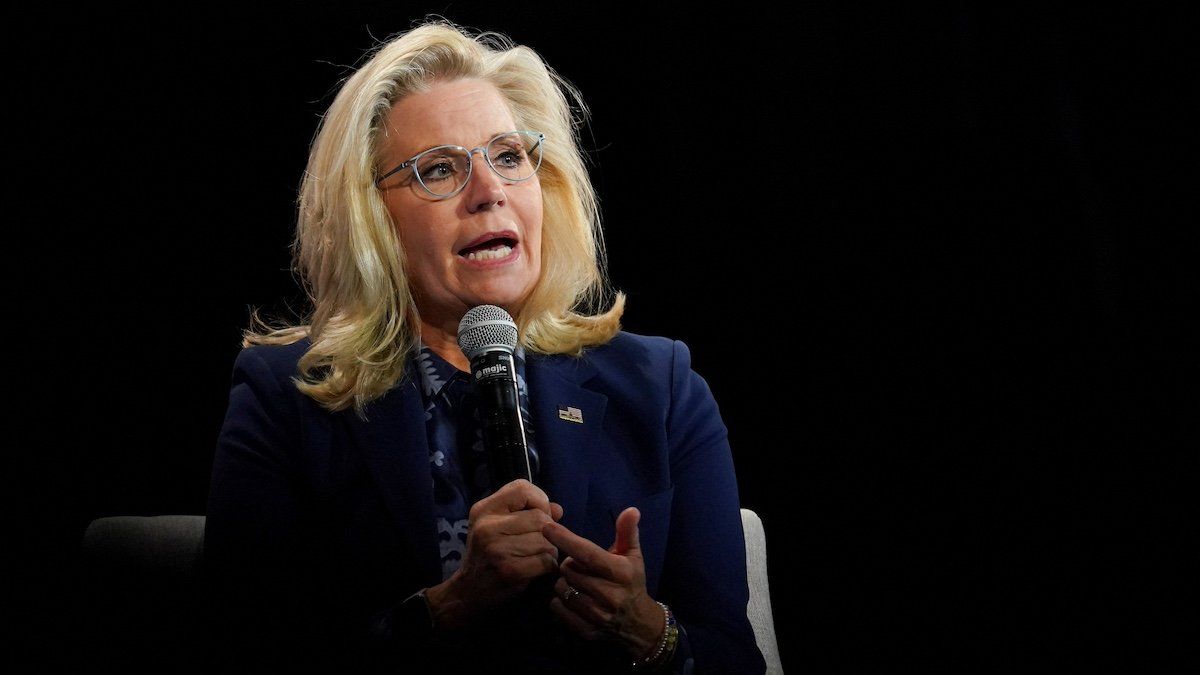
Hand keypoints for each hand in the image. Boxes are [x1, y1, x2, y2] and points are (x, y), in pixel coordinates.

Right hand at [424, 479, 563, 630]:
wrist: (468, 593)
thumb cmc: (488, 555)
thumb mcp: (498, 526)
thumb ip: (527, 512)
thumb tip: (558, 509)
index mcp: (484, 509)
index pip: (522, 488)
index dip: (539, 500)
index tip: (539, 515)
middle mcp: (487, 526)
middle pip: (540, 517)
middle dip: (548, 531)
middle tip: (539, 543)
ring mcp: (497, 548)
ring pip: (546, 540)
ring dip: (550, 550)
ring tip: (536, 557)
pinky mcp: (510, 570)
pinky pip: (546, 560)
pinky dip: (548, 566)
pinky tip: (537, 570)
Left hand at [541, 507, 666, 658]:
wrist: (638, 624)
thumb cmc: (632, 582)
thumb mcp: (633, 556)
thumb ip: (627, 532)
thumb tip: (631, 509)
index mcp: (620, 572)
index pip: (586, 553)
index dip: (565, 539)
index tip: (547, 527)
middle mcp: (609, 594)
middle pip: (568, 569)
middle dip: (569, 563)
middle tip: (580, 566)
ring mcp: (596, 614)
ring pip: (561, 588)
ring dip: (565, 582)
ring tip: (578, 582)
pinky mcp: (585, 630)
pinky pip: (557, 607)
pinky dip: (560, 600)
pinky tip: (573, 598)